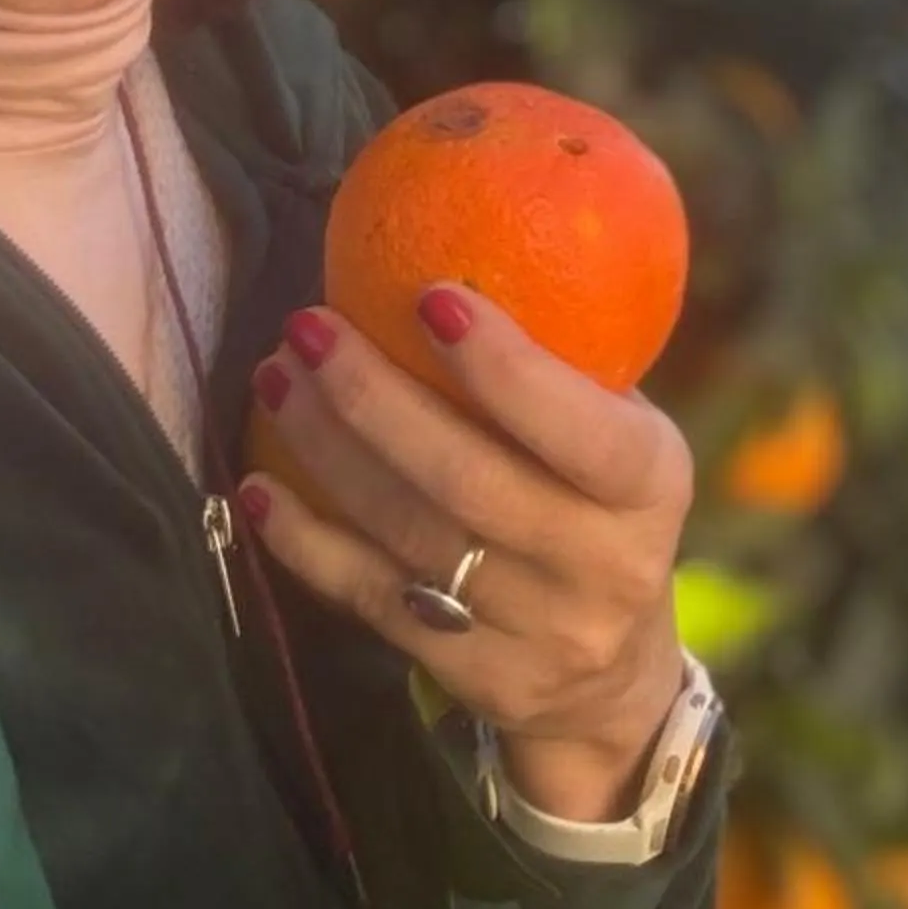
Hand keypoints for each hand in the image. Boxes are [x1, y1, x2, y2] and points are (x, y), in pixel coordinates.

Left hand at [239, 285, 694, 823]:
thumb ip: (564, 360)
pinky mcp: (478, 681)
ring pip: (409, 537)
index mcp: (648, 485)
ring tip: (275, 377)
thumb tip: (456, 227)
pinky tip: (258, 488)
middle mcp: (602, 567)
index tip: (430, 292)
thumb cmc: (600, 502)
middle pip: (469, 483)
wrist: (617, 674)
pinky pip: (373, 601)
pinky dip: (307, 542)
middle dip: (374, 398)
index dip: (504, 368)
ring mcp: (540, 635)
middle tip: (308, 326)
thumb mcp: (620, 431)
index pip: (578, 430)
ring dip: (327, 451)